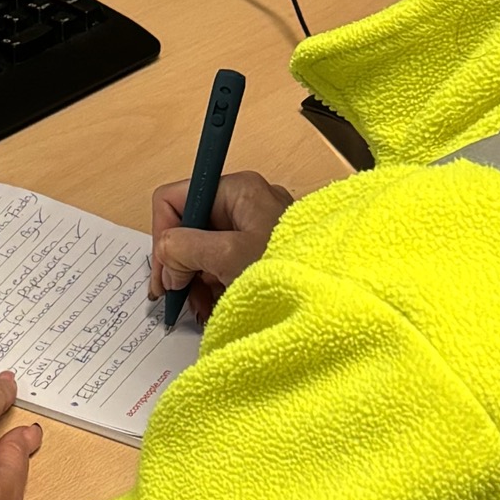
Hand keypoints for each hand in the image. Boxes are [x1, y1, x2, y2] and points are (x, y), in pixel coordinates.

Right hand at [149, 171, 294, 317]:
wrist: (335, 295)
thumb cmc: (292, 267)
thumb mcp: (231, 257)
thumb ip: (186, 249)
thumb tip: (164, 255)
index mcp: (236, 190)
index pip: (176, 199)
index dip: (163, 236)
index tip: (165, 273)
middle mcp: (243, 204)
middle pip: (188, 227)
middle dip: (180, 265)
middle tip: (179, 297)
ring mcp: (252, 230)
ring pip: (203, 250)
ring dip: (196, 282)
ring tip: (202, 308)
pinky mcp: (259, 255)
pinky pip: (222, 265)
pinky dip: (213, 287)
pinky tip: (216, 307)